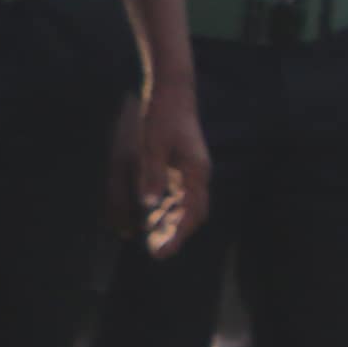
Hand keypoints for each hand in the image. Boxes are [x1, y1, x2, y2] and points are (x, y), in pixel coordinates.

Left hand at [123, 80, 210, 254]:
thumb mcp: (152, 146)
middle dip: (176, 234)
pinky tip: (154, 216)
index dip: (177, 235)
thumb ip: (152, 175)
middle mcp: (198, 175)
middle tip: (157, 254)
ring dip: (171, 223)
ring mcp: (192, 171)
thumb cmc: (162, 116)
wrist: (173, 92)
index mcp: (195, 173)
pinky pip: (179, 195)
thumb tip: (149, 204)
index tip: (163, 253)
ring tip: (153, 240)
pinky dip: (169, 209)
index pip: (190, 213)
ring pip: (186, 206)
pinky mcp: (184, 165)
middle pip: (192, 214)